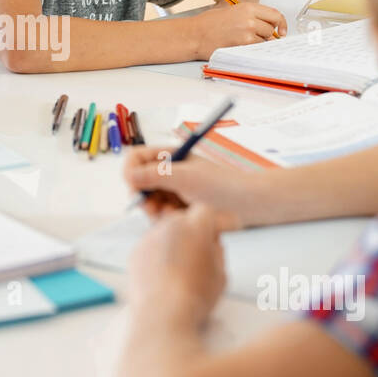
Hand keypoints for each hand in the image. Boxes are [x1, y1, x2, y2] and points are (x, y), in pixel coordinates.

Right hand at [122, 146, 248, 227]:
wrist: (248, 205)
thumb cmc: (221, 186)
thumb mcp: (186, 178)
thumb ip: (156, 175)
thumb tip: (129, 176)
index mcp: (170, 156)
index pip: (136, 158)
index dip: (131, 171)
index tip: (134, 187)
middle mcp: (168, 172)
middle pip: (138, 182)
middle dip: (142, 195)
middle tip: (152, 208)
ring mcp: (172, 190)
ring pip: (147, 200)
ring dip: (154, 209)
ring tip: (170, 215)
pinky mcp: (177, 208)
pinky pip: (158, 214)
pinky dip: (163, 218)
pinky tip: (178, 220)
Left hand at [127, 204, 226, 324]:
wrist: (162, 314)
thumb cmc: (194, 296)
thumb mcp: (220, 274)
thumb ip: (217, 252)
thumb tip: (212, 245)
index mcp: (195, 226)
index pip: (206, 211)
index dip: (215, 221)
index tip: (222, 229)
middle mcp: (170, 225)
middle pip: (184, 219)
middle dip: (193, 230)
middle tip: (202, 250)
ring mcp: (150, 238)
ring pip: (165, 232)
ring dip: (174, 242)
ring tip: (182, 268)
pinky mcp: (136, 252)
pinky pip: (151, 247)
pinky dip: (158, 256)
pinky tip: (165, 275)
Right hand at [189, 2, 286, 56]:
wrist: (195, 34)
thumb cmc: (209, 23)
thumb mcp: (232, 11)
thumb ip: (250, 16)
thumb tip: (266, 26)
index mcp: (248, 7)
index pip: (275, 15)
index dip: (281, 24)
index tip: (282, 31)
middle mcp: (250, 19)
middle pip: (271, 29)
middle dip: (267, 35)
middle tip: (255, 37)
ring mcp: (247, 33)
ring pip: (265, 41)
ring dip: (258, 43)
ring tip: (242, 41)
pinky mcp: (242, 45)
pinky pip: (256, 49)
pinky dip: (252, 50)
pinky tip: (240, 46)